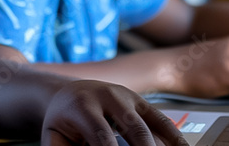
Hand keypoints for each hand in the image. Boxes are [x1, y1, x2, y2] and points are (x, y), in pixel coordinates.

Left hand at [41, 80, 186, 145]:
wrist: (69, 91)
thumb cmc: (62, 121)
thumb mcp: (54, 136)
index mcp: (83, 106)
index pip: (102, 136)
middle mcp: (108, 97)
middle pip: (133, 129)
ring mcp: (127, 97)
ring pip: (150, 125)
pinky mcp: (140, 102)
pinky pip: (160, 120)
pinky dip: (174, 136)